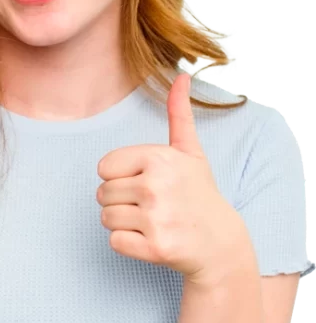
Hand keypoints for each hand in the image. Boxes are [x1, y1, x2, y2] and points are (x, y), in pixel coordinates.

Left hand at [96, 73, 254, 285]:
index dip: (120, 177)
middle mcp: (157, 185)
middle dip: (120, 201)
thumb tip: (182, 75)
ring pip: (105, 217)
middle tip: (151, 206)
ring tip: (151, 222)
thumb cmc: (198, 193)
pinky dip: (128, 244)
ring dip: (123, 223)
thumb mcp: (190, 151)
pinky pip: (114, 241)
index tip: (146, 183)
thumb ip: (179, 114)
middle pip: (102, 193)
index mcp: (159, 158)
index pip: (103, 167)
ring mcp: (157, 218)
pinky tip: (152, 240)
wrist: (220, 244)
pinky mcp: (156, 248)